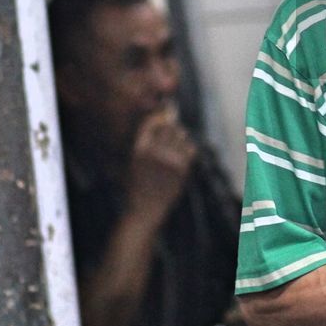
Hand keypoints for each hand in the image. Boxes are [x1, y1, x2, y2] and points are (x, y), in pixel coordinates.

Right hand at [126, 108, 196, 224]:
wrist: (146, 208)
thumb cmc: (140, 184)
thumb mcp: (135, 160)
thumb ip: (148, 142)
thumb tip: (166, 120)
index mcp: (139, 149)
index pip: (151, 123)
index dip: (159, 118)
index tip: (163, 117)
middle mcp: (154, 152)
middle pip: (169, 127)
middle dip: (171, 128)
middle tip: (171, 137)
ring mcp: (169, 159)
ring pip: (181, 135)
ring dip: (180, 138)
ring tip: (175, 149)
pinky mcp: (182, 168)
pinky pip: (191, 148)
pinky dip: (189, 149)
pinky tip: (182, 157)